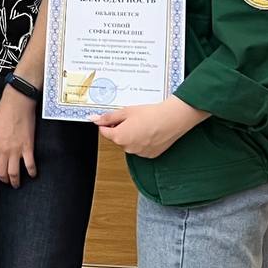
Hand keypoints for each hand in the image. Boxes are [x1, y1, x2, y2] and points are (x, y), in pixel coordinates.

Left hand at [0, 86, 36, 186]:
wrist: (17, 103)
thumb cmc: (3, 113)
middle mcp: (2, 150)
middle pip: (1, 173)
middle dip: (3, 179)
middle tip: (6, 180)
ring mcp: (16, 150)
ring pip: (14, 173)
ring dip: (15, 181)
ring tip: (16, 183)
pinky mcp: (28, 147)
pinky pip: (30, 165)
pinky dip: (31, 172)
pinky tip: (32, 174)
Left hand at [93, 98, 209, 157]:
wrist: (171, 119)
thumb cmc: (150, 114)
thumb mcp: (126, 112)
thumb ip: (108, 117)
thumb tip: (95, 119)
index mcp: (118, 137)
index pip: (104, 132)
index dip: (107, 123)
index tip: (113, 118)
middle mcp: (127, 148)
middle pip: (117, 138)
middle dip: (120, 129)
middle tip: (132, 118)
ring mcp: (139, 153)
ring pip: (129, 143)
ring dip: (131, 135)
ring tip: (143, 124)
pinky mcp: (150, 155)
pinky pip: (140, 148)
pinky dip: (142, 141)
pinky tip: (150, 132)